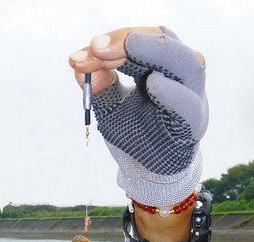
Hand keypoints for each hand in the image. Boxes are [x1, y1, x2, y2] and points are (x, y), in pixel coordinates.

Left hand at [69, 27, 207, 206]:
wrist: (148, 169)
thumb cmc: (134, 131)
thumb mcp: (110, 107)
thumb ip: (99, 87)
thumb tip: (79, 66)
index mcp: (158, 64)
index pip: (139, 40)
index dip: (112, 41)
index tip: (79, 56)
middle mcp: (178, 73)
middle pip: (164, 41)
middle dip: (130, 41)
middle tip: (98, 48)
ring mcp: (191, 94)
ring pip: (186, 63)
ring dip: (155, 53)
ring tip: (129, 49)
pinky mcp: (194, 121)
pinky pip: (188, 103)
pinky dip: (172, 92)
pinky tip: (153, 83)